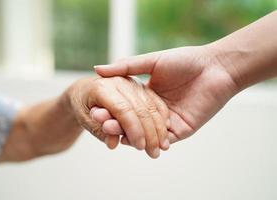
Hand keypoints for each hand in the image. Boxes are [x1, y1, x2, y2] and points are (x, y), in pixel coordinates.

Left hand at [65, 76, 169, 157]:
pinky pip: (154, 99)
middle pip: (140, 108)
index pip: (122, 109)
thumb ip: (99, 131)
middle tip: (154, 153)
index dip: (133, 129)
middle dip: (149, 132)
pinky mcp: (139, 85)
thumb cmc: (82, 105)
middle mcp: (118, 82)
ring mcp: (130, 82)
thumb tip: (114, 144)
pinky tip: (167, 129)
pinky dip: (161, 114)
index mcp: (102, 88)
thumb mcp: (83, 119)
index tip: (140, 147)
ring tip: (163, 146)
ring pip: (150, 104)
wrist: (83, 90)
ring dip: (159, 126)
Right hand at [94, 45, 238, 142]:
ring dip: (127, 133)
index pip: (126, 105)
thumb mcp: (152, 61)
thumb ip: (127, 67)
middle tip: (99, 122)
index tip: (95, 109)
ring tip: (110, 130)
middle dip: (115, 122)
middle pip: (132, 120)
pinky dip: (147, 141)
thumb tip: (97, 68)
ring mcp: (167, 121)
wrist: (215, 67)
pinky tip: (131, 140)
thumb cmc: (186, 60)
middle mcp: (155, 109)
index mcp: (148, 93)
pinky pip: (162, 139)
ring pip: (145, 132)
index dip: (111, 108)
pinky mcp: (181, 130)